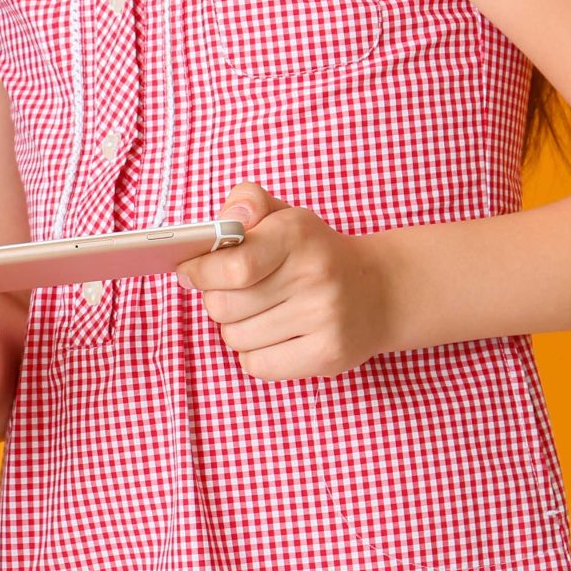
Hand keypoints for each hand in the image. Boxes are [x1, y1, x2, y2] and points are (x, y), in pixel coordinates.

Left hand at [176, 184, 398, 379]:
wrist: (380, 290)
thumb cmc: (315, 252)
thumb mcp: (284, 215)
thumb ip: (246, 203)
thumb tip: (219, 227)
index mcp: (297, 234)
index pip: (232, 265)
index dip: (200, 272)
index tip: (189, 272)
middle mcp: (314, 276)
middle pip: (223, 307)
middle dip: (217, 299)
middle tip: (233, 292)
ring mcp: (325, 319)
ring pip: (235, 338)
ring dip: (236, 328)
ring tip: (260, 313)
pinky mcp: (329, 356)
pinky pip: (257, 366)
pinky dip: (254, 354)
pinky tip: (272, 336)